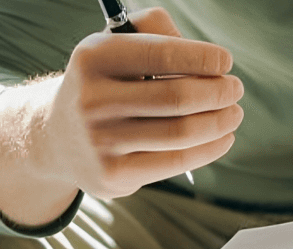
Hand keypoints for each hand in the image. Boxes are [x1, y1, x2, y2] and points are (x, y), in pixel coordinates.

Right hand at [43, 7, 242, 198]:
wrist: (58, 138)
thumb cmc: (102, 85)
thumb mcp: (115, 45)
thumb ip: (155, 30)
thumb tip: (205, 57)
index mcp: (94, 58)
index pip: (163, 55)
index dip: (204, 59)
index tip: (225, 64)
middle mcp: (92, 100)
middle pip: (178, 98)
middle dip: (218, 93)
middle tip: (234, 91)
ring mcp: (100, 142)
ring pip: (181, 133)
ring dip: (220, 122)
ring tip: (233, 114)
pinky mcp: (112, 175)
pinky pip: (174, 162)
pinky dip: (208, 150)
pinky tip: (221, 139)